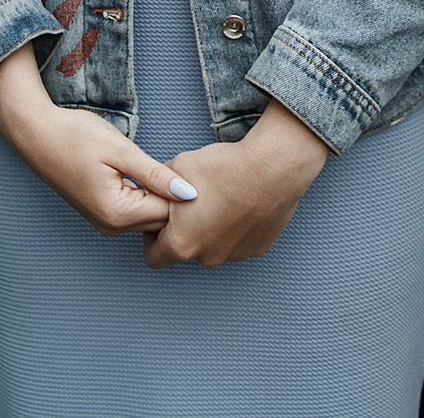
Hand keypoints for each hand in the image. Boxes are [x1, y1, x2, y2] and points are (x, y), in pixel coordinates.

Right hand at [0, 45, 193, 236]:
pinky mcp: (102, 214)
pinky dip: (147, 195)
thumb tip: (190, 194)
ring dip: (160, 195)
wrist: (37, 135)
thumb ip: (156, 175)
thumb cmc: (76, 136)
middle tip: (174, 163)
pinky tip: (146, 173)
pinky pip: (136, 212)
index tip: (184, 165)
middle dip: (173, 196)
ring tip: (159, 166)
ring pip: (149, 217)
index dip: (182, 190)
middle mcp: (111, 226)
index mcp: (117, 214)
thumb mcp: (121, 150)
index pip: (169, 213)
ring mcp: (105, 223)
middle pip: (161, 220)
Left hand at [148, 100, 328, 268]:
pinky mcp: (258, 248)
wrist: (272, 166)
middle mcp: (208, 257)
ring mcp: (235, 255)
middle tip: (193, 201)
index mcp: (182, 244)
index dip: (151, 237)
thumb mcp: (176, 167)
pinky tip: (241, 202)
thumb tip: (151, 190)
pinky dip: (236, 227)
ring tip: (221, 197)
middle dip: (185, 230)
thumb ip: (156, 185)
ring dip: (212, 229)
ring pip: (213, 246)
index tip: (162, 217)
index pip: (153, 257)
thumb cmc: (222, 167)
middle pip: (186, 250)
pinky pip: (238, 241)